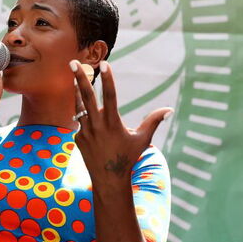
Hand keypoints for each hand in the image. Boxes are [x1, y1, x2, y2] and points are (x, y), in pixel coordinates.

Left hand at [72, 60, 171, 186]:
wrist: (108, 178)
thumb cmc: (128, 158)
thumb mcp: (142, 140)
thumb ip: (153, 122)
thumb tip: (169, 109)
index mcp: (113, 123)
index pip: (110, 95)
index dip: (108, 79)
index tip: (104, 63)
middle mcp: (96, 125)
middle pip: (86, 96)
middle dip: (80, 78)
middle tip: (73, 62)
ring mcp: (85, 131)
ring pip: (78, 106)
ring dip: (76, 91)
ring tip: (74, 76)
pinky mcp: (78, 138)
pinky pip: (80, 122)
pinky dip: (84, 115)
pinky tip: (88, 115)